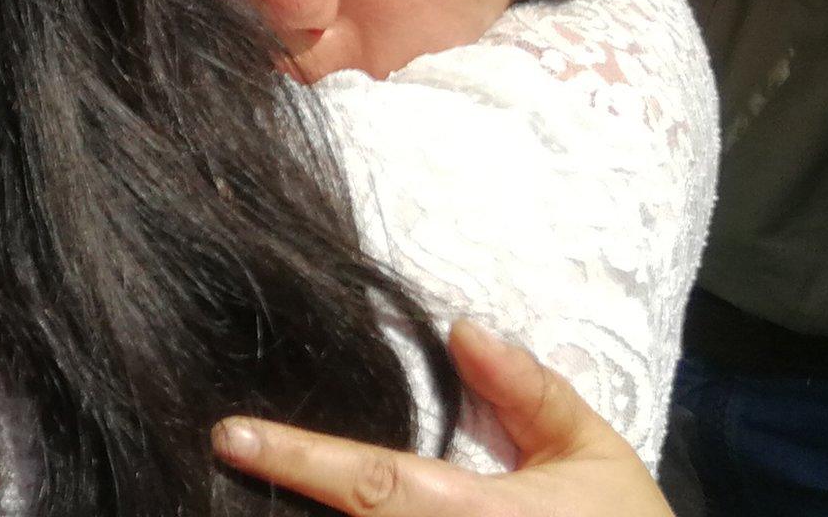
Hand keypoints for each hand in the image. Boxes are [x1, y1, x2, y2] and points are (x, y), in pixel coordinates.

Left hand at [211, 319, 672, 516]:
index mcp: (478, 515)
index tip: (232, 434)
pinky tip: (314, 508)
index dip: (298, 457)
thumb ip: (530, 392)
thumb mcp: (595, 455)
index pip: (372, 482)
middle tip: (232, 456)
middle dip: (285, 497)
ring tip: (256, 485)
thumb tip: (463, 328)